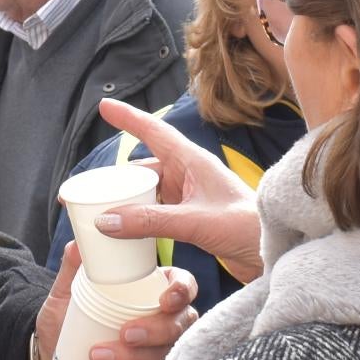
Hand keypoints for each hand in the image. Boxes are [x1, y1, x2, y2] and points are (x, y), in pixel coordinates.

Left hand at [33, 243, 197, 359]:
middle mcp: (165, 322)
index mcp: (152, 292)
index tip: (165, 299)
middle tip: (124, 333)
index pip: (183, 287)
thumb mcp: (65, 294)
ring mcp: (161, 354)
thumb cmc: (67, 322)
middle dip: (156, 330)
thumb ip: (72, 268)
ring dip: (133, 359)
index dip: (182, 291)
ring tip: (96, 357)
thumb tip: (78, 244)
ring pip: (165, 357)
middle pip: (181, 324)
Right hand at [89, 96, 262, 282]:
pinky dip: (138, 220)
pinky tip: (124, 234)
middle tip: (83, 192)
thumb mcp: (195, 222)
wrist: (276, 252)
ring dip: (125, 202)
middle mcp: (189, 175)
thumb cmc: (248, 228)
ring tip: (96, 214)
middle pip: (142, 170)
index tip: (104, 106)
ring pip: (147, 194)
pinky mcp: (192, 219)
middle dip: (114, 179)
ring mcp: (190, 197)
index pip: (154, 132)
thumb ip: (150, 221)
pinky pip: (155, 214)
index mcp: (193, 162)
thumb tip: (106, 219)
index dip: (128, 118)